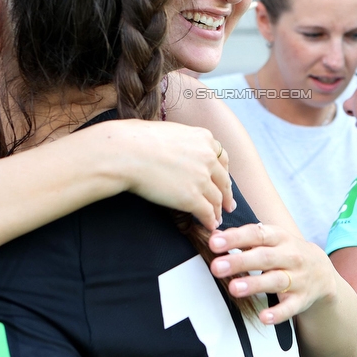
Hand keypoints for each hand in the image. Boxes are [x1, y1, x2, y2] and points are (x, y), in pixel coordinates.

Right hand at [109, 120, 234, 230]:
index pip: (221, 158)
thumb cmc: (138, 140)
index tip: (224, 182)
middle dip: (227, 194)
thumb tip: (178, 148)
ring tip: (217, 218)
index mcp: (204, 138)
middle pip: (223, 180)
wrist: (127, 152)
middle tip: (229, 205)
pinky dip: (210, 221)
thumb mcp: (170, 131)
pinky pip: (207, 213)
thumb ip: (182, 142)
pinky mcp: (192, 198)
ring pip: (217, 199)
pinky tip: (209, 225)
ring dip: (218, 211)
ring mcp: (202, 179)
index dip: (224, 173)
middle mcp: (208, 158)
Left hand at [207, 222, 335, 324]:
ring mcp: (297, 278)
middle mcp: (290, 256)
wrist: (321, 271)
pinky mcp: (301, 299)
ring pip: (275, 281)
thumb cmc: (285, 252)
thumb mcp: (269, 240)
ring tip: (234, 288)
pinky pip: (290, 308)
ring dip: (255, 284)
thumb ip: (243, 238)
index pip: (256, 234)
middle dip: (240, 262)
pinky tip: (263, 318)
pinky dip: (278, 314)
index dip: (235, 238)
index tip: (214, 243)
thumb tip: (214, 236)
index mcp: (279, 237)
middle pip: (264, 258)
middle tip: (216, 267)